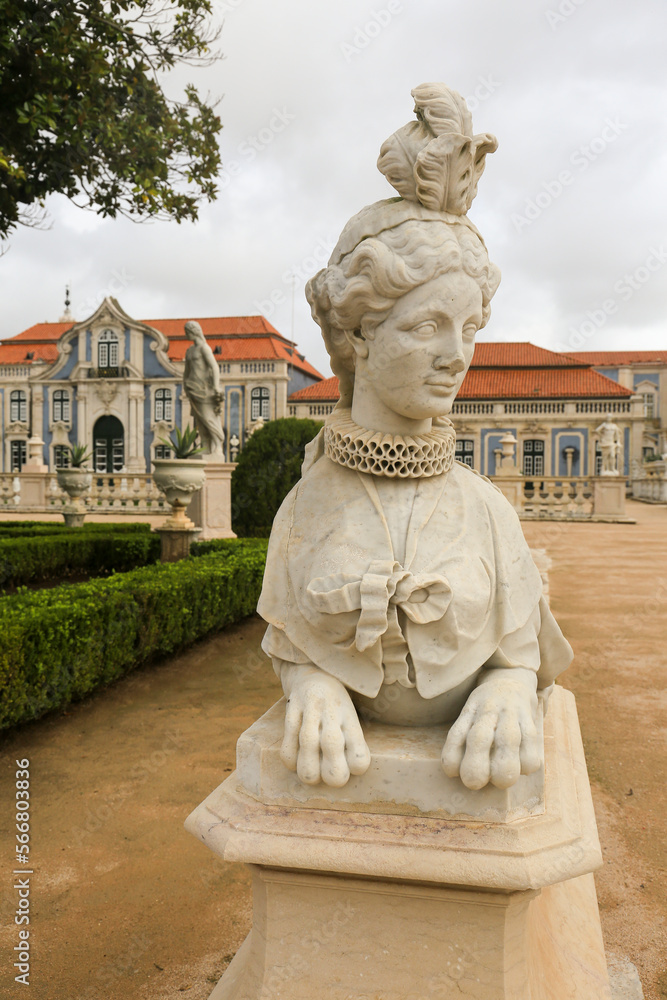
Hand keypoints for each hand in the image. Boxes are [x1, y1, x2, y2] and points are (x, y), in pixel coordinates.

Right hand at [280, 664, 370, 787]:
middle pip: (333, 743)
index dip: (358, 764)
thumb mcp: (349, 719)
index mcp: (350, 717)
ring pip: (308, 741)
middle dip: (333, 770)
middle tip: (333, 780)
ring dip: (309, 766)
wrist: (314, 673)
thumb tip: (347, 773)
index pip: (358, 744)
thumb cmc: (335, 707)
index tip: (354, 768)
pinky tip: (293, 765)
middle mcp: (332, 711)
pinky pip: (289, 735)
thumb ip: (350, 743)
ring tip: (312, 778)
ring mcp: (311, 708)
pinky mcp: (292, 708)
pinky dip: (290, 755)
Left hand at [441, 668, 541, 790]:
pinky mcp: (529, 716)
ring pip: (507, 739)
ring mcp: (509, 712)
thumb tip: (457, 774)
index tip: (452, 773)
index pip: (455, 734)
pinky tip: (524, 769)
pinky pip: (532, 739)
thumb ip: (464, 739)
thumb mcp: (470, 714)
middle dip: (476, 765)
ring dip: (504, 765)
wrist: (510, 677)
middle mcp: (487, 711)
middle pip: (479, 738)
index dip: (451, 756)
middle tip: (474, 783)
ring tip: (502, 782)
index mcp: (469, 712)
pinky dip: (528, 758)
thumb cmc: (486, 708)